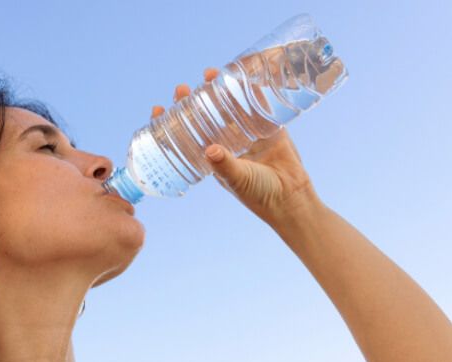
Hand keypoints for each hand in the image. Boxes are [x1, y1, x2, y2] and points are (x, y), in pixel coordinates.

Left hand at [153, 67, 320, 223]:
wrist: (291, 197)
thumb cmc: (259, 194)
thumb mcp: (237, 179)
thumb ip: (225, 165)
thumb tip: (210, 150)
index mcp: (214, 156)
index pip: (187, 136)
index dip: (172, 123)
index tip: (159, 110)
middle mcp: (228, 142)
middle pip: (205, 116)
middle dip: (192, 101)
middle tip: (182, 88)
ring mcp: (248, 133)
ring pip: (229, 106)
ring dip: (219, 90)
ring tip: (209, 74)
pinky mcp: (269, 128)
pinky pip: (259, 105)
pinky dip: (252, 90)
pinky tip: (243, 75)